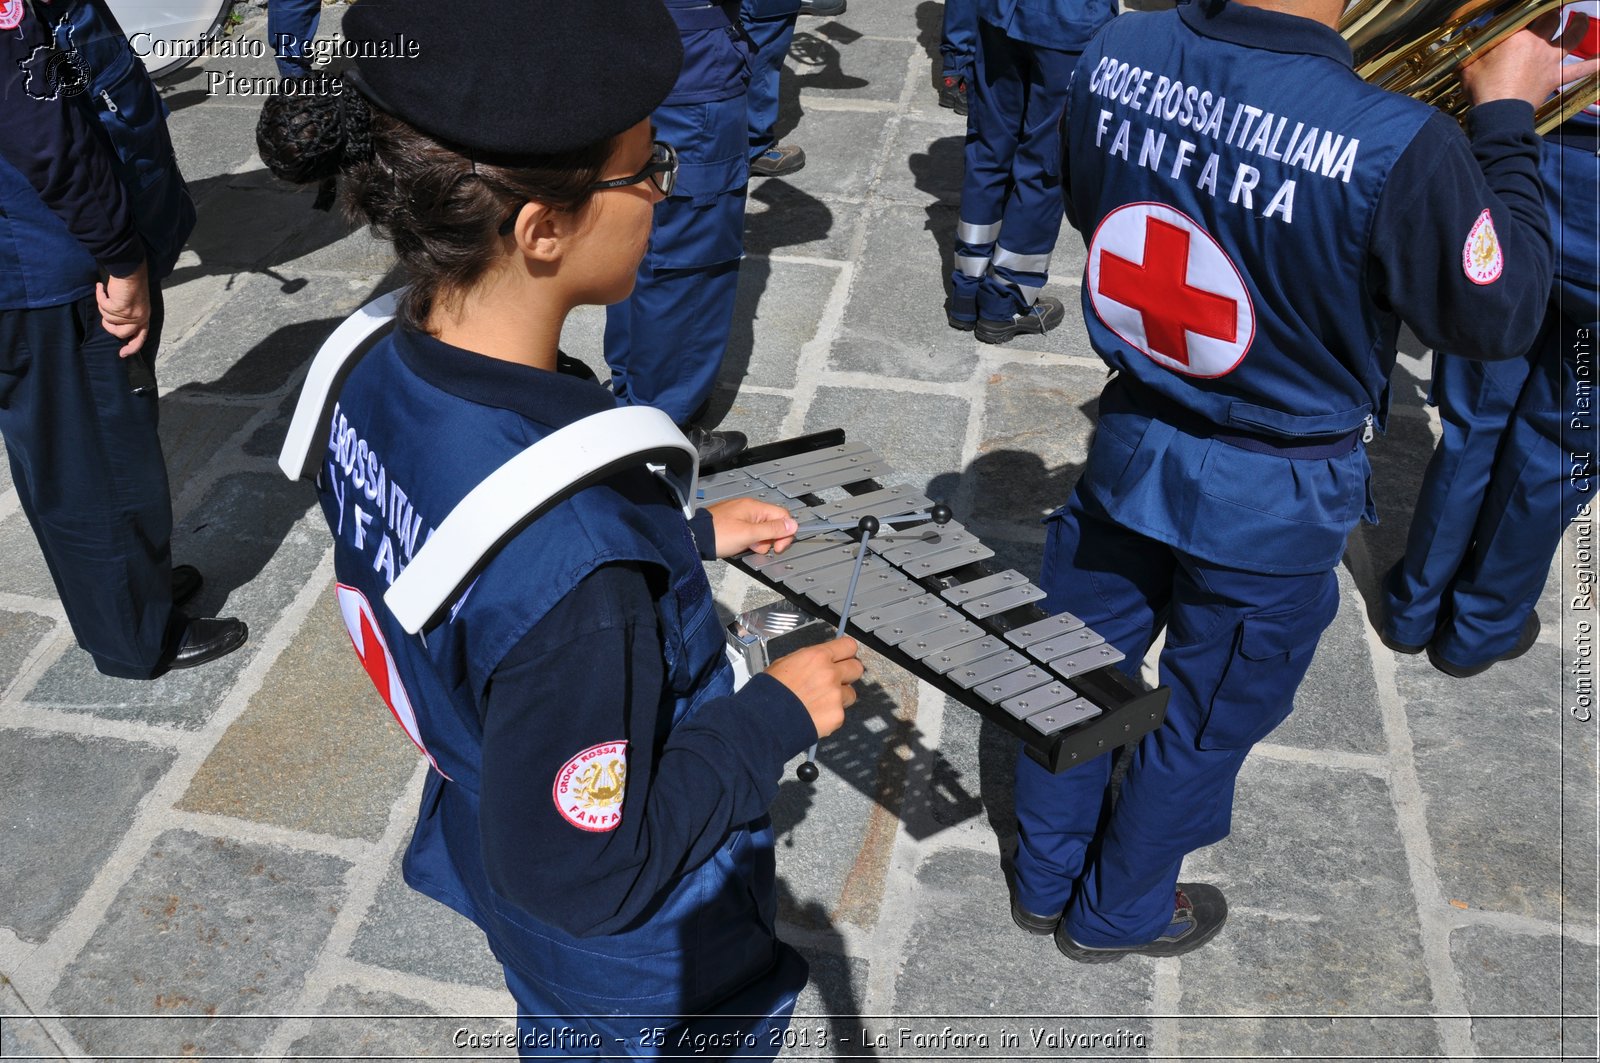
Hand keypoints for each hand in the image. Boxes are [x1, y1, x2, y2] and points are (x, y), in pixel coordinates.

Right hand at [96, 261, 150, 356]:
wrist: (130, 270)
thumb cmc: (131, 283)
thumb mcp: (134, 303)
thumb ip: (128, 315)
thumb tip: (115, 325)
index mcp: (144, 317)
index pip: (140, 338)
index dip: (132, 347)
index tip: (122, 354)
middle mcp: (140, 318)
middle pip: (121, 333)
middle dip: (109, 326)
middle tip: (105, 315)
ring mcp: (130, 314)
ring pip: (108, 319)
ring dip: (103, 306)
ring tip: (106, 294)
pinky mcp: (120, 308)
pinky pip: (103, 307)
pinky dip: (100, 297)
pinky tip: (101, 288)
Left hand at [706, 497, 797, 558]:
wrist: (694, 538)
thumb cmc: (718, 534)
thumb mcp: (750, 535)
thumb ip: (772, 530)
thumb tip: (793, 525)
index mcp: (755, 507)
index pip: (783, 516)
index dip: (785, 533)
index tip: (778, 547)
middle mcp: (749, 509)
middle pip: (772, 524)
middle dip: (769, 539)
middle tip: (758, 547)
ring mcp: (740, 516)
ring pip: (760, 531)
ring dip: (757, 542)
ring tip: (745, 546)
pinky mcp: (733, 524)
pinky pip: (749, 533)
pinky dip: (747, 541)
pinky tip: (739, 545)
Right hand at [765, 636, 863, 739]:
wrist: (765, 720)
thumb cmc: (769, 692)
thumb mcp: (784, 663)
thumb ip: (808, 661)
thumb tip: (817, 661)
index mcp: (817, 657)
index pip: (848, 645)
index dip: (846, 651)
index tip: (845, 655)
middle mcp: (830, 674)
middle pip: (857, 668)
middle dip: (848, 673)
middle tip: (837, 680)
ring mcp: (836, 695)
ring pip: (851, 693)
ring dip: (840, 697)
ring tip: (820, 702)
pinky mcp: (837, 715)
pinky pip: (840, 713)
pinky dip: (830, 715)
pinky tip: (815, 715)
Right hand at [1463, 13, 1599, 109]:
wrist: (1499, 113)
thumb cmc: (1483, 89)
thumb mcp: (1469, 63)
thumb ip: (1474, 48)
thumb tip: (1472, 40)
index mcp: (1517, 36)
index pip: (1526, 14)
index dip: (1526, 12)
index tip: (1524, 12)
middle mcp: (1538, 43)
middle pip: (1552, 18)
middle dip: (1552, 12)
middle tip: (1551, 10)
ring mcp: (1550, 60)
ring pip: (1573, 35)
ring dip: (1579, 25)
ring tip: (1580, 18)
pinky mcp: (1556, 77)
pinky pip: (1581, 70)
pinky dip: (1595, 64)